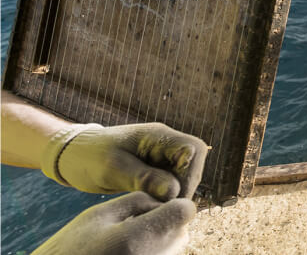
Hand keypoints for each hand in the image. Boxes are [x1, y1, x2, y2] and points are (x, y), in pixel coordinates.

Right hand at [32, 192, 194, 254]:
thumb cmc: (71, 249)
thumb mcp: (98, 216)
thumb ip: (136, 200)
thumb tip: (164, 199)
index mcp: (136, 238)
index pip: (183, 212)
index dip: (173, 203)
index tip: (156, 205)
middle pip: (181, 229)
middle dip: (165, 220)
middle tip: (134, 224)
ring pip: (175, 245)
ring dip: (161, 236)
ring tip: (128, 240)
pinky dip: (153, 249)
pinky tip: (128, 251)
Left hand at [50, 123, 207, 199]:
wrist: (73, 155)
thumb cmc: (89, 156)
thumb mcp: (113, 168)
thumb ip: (144, 179)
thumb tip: (174, 192)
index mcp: (158, 136)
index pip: (192, 149)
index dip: (191, 174)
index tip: (174, 197)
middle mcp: (165, 144)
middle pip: (193, 164)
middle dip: (185, 187)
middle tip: (166, 209)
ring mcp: (162, 157)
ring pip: (185, 175)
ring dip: (176, 193)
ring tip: (157, 209)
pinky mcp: (156, 170)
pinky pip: (172, 182)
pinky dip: (166, 196)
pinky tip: (152, 207)